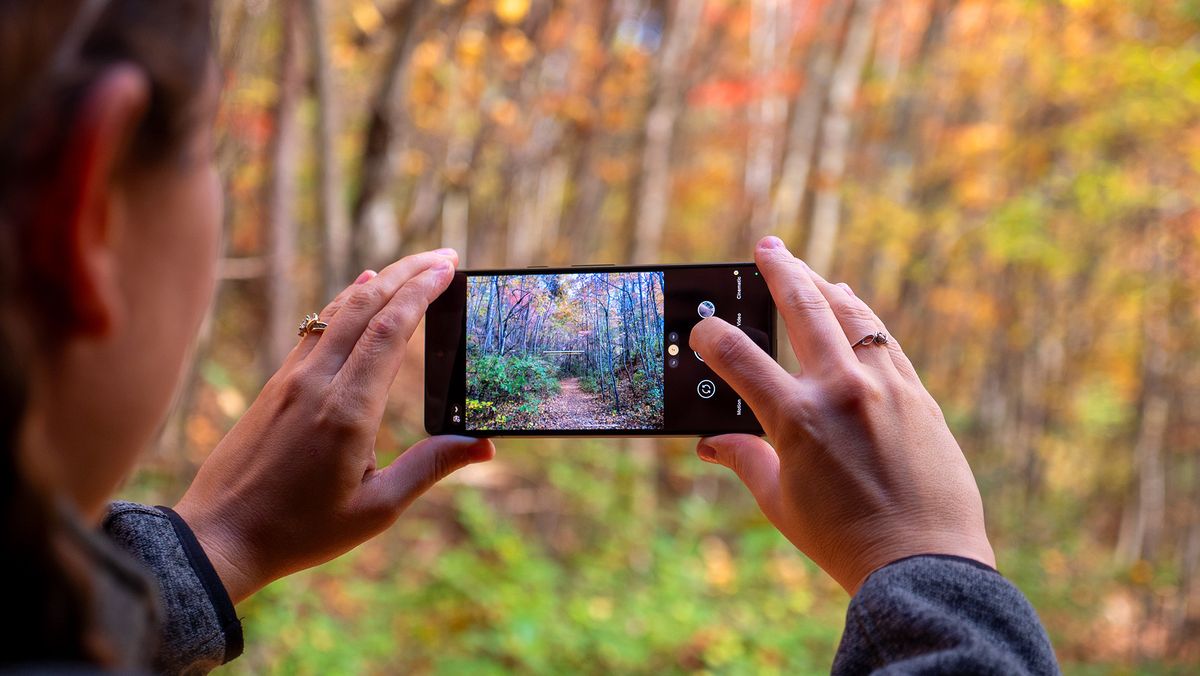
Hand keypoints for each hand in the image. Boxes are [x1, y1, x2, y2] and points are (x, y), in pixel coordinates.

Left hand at [175, 249, 493, 603]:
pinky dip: (344, 302)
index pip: (390, 330)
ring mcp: (291, 379)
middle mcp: (317, 382)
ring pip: (336, 310)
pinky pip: (316, 328)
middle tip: (444, 256)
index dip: (422, 292)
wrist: (218, 536)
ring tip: (410, 268)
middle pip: (365, 305)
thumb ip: (430, 467)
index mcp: (348, 410)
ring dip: (377, 282)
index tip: (449, 268)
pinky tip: (358, 292)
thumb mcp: (377, 509)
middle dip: (407, 273)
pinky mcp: (275, 385)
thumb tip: (484, 445)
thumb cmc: (300, 531)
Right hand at [689, 236, 994, 593]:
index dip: (712, 337)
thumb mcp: (780, 503)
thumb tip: (711, 443)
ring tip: (809, 272)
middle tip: (767, 247)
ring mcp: (885, 386)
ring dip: (825, 285)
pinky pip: (884, 341)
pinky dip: (862, 319)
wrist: (923, 560)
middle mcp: (841, 390)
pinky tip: (852, 312)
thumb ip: (744, 460)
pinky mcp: (917, 394)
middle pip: (803, 306)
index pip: (739, 356)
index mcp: (796, 419)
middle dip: (780, 269)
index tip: (702, 332)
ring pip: (852, 313)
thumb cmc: (843, 539)